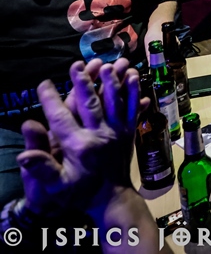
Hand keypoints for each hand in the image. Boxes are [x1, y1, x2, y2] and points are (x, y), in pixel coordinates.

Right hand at [18, 59, 141, 217]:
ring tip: (111, 63)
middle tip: (78, 63)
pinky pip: (133, 109)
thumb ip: (42, 169)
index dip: (51, 99)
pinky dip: (134, 93)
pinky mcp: (129, 132)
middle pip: (90, 103)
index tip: (44, 84)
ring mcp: (117, 132)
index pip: (61, 117)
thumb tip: (24, 156)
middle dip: (84, 82)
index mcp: (79, 145)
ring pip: (115, 102)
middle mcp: (100, 135)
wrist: (112, 198)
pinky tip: (134, 78)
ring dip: (112, 81)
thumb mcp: (57, 186)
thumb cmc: (80, 193)